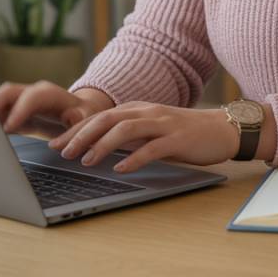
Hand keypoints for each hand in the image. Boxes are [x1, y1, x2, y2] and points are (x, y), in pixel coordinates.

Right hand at [0, 81, 112, 138]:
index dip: (19, 110)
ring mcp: (18, 101)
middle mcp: (30, 93)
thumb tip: (71, 119)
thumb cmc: (83, 117)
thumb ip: (79, 119)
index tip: (8, 127)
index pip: (33, 97)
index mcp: (49, 94)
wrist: (78, 113)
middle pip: (8, 92)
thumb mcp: (87, 119)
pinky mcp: (9, 111)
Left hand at [47, 101, 240, 173]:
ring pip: (125, 129)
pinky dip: (134, 158)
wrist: (222, 129)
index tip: (55, 142)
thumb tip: (98, 147)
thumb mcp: (152, 128)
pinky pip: (152, 147)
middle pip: (107, 119)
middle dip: (82, 135)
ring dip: (102, 145)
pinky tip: (121, 169)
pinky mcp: (177, 139)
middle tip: (62, 152)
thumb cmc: (184, 133)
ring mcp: (163, 124)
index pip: (100, 116)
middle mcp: (147, 112)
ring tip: (86, 161)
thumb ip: (129, 134)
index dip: (76, 128)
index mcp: (138, 109)